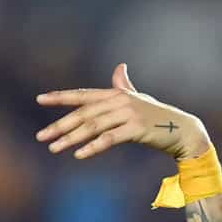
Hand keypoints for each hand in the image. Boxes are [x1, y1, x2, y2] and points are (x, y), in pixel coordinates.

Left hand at [35, 63, 210, 161]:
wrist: (181, 130)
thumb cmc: (156, 116)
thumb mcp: (137, 99)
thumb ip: (124, 86)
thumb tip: (119, 67)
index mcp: (116, 94)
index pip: (83, 95)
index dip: (61, 97)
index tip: (39, 99)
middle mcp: (120, 101)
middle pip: (84, 114)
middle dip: (60, 125)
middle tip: (40, 136)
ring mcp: (129, 114)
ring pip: (93, 127)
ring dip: (71, 138)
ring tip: (53, 148)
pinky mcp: (137, 129)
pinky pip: (110, 139)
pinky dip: (93, 147)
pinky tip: (79, 154)